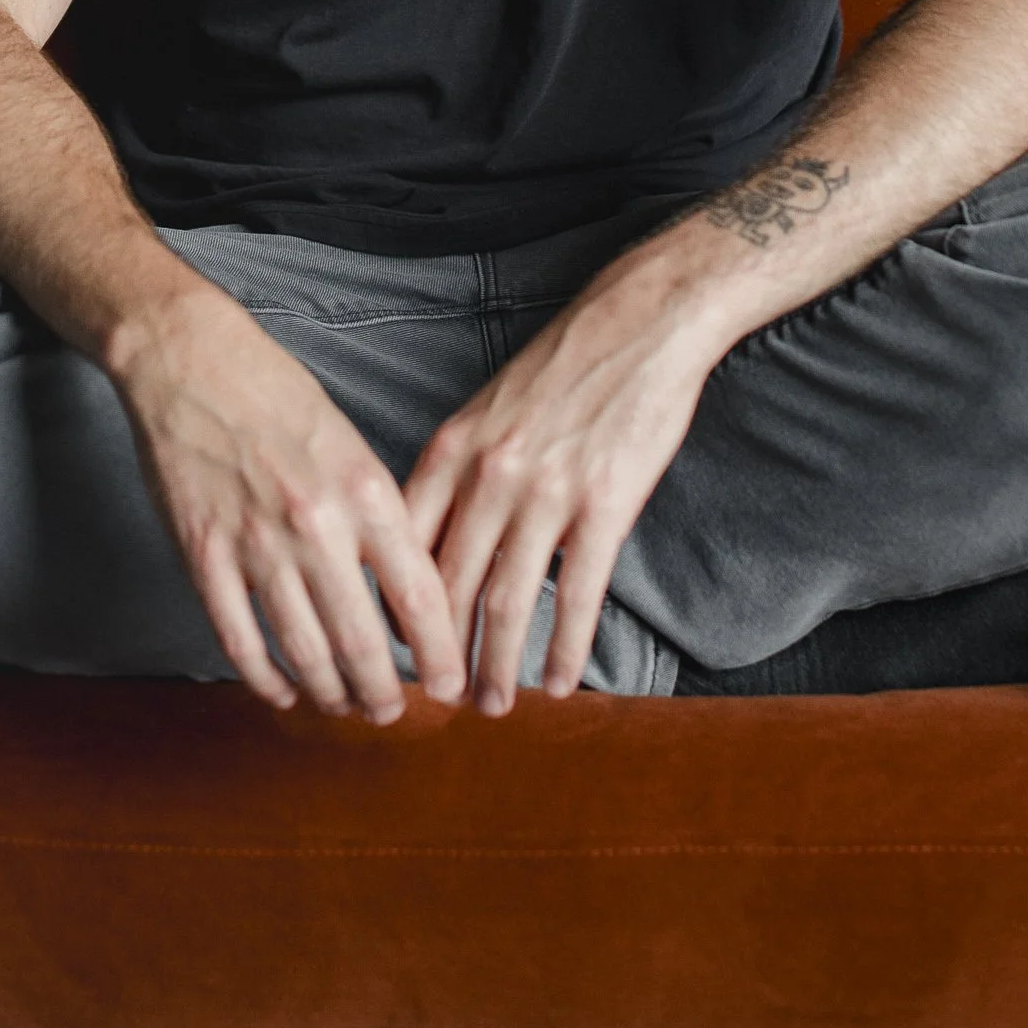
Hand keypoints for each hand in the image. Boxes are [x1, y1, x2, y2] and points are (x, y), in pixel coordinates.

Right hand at [110, 280, 466, 723]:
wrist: (193, 362)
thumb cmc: (277, 396)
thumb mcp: (352, 446)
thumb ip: (379, 517)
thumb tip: (407, 593)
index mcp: (365, 491)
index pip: (419, 597)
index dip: (438, 655)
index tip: (448, 687)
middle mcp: (317, 524)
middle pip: (362, 642)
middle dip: (384, 693)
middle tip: (393, 713)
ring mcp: (257, 545)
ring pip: (305, 652)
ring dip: (331, 693)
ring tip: (345, 707)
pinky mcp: (205, 557)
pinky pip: (241, 641)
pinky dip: (266, 678)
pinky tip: (282, 690)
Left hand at [401, 252, 721, 713]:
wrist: (639, 321)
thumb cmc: (564, 366)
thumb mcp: (488, 408)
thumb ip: (459, 470)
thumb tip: (432, 535)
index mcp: (454, 449)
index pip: (405, 546)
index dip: (392, 608)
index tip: (388, 650)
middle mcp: (489, 474)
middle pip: (448, 586)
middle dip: (438, 654)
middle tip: (437, 700)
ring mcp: (546, 492)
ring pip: (506, 602)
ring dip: (496, 664)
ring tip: (493, 705)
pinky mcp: (604, 505)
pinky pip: (577, 596)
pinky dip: (566, 648)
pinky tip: (562, 682)